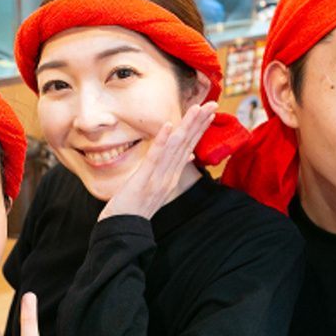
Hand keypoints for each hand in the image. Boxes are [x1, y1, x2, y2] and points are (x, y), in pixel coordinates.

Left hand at [98, 101, 216, 220]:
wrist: (123, 231)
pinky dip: (162, 141)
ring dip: (187, 127)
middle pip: (187, 145)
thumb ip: (171, 171)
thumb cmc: (135, 209)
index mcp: (171, 176)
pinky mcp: (143, 181)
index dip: (199, 129)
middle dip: (200, 123)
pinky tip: (169, 126)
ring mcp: (157, 179)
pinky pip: (154, 158)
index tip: (209, 112)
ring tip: (197, 109)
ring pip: (175, 148)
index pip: (188, 148)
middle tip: (213, 104)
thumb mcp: (157, 189)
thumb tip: (187, 156)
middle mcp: (168, 176)